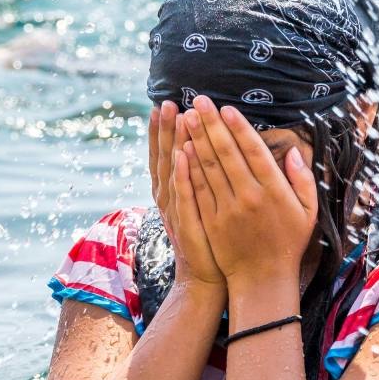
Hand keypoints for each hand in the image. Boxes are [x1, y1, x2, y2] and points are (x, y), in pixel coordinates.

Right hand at [149, 102, 223, 286]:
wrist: (209, 278)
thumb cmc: (213, 238)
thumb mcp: (202, 205)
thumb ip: (202, 178)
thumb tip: (200, 147)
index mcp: (176, 190)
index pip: (168, 154)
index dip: (165, 130)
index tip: (167, 104)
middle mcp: (171, 197)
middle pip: (166, 156)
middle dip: (166, 129)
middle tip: (166, 101)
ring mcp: (178, 210)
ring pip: (174, 170)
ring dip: (173, 143)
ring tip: (176, 116)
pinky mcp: (190, 223)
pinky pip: (185, 194)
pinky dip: (182, 174)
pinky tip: (183, 153)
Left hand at [175, 96, 317, 285]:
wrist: (263, 279)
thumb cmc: (289, 242)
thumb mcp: (309, 212)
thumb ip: (303, 180)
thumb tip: (294, 152)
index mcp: (274, 191)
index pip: (254, 151)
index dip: (239, 128)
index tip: (227, 108)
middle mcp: (249, 196)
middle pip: (226, 153)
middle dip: (212, 124)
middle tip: (199, 101)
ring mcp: (227, 209)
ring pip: (208, 167)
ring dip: (196, 139)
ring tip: (187, 116)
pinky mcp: (211, 220)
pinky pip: (198, 189)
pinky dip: (188, 167)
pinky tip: (182, 148)